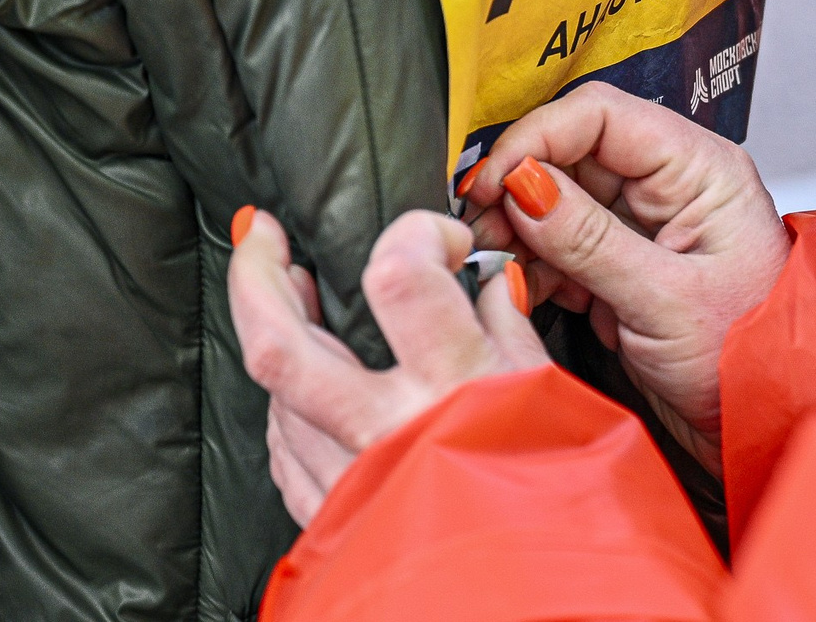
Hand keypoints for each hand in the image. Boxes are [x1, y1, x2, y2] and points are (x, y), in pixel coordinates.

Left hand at [229, 207, 547, 524]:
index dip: (414, 232)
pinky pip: (288, 452)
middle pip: (283, 341)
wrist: (538, 608)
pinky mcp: (335, 520)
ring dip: (277, 337)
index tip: (438, 240)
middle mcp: (389, 431)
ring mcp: (351, 478)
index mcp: (453, 391)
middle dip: (258, 275)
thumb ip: (508, 330)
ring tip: (290, 298)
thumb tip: (487, 282)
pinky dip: (290, 408)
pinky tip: (306, 388)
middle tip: (260, 235)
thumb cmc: (557, 509)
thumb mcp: (551, 401)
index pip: (399, 277)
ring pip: (276, 397)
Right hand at [459, 84, 790, 471]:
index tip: (492, 182)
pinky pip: (565, 246)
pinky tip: (521, 287)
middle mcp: (672, 186)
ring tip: (493, 260)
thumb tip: (523, 186)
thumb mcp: (666, 299)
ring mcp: (647, 226)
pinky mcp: (627, 267)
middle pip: (572, 154)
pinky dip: (535, 264)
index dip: (536, 139)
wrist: (768, 418)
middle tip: (480, 229)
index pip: (600, 116)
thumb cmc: (749, 357)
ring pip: (560, 201)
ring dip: (520, 229)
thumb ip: (590, 241)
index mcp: (698, 169)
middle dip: (518, 187)